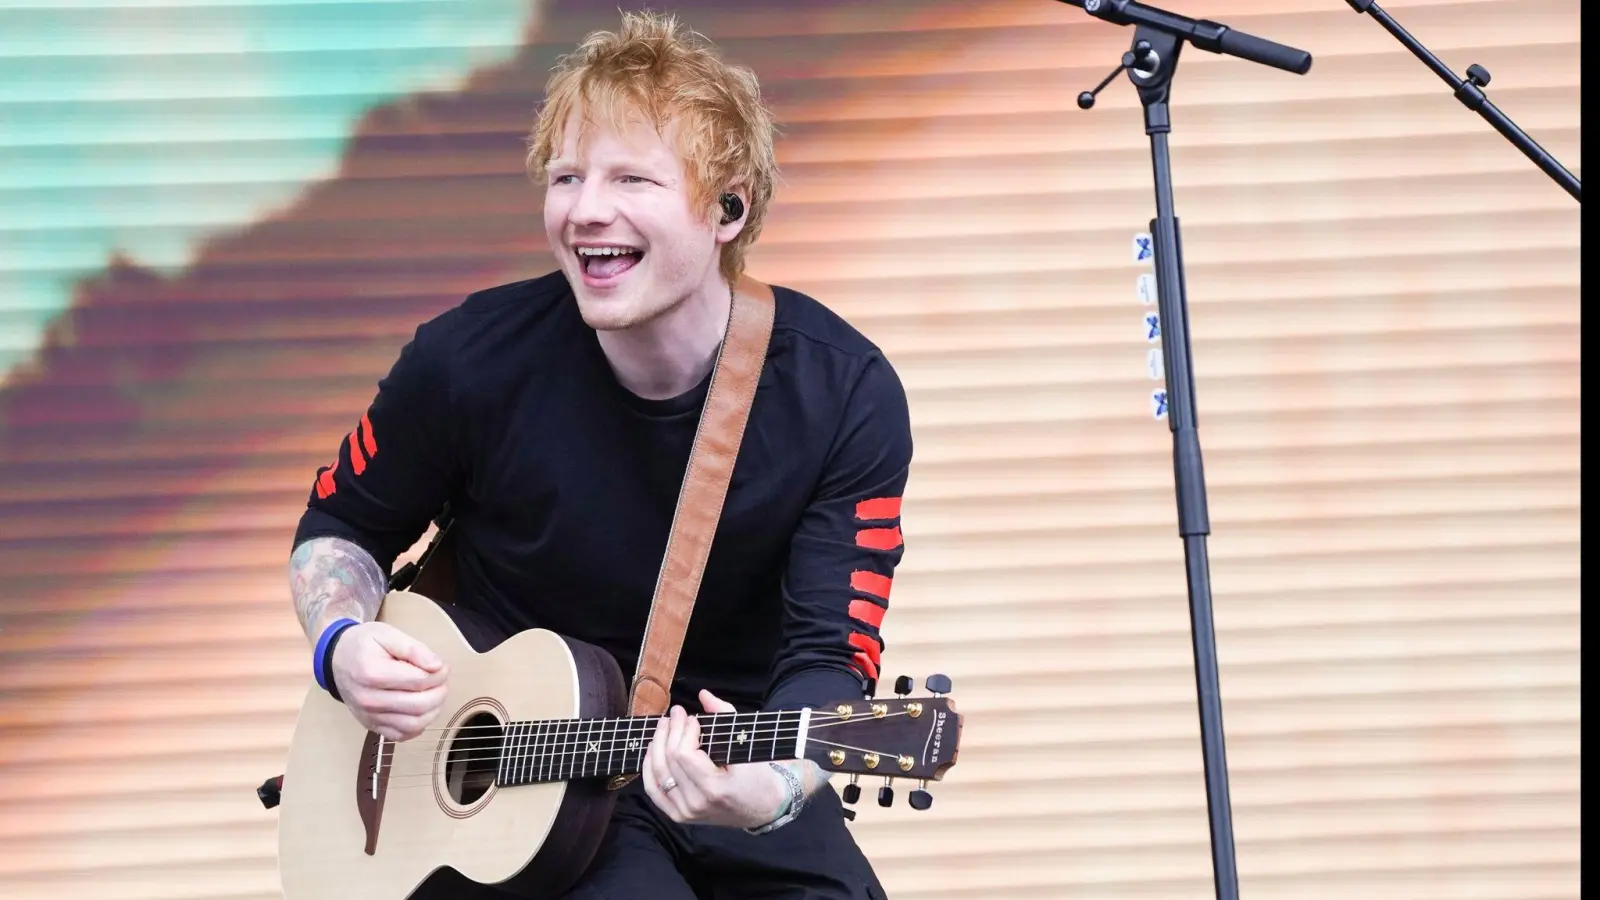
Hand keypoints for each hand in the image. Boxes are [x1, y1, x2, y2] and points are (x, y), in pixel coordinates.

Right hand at [329, 621, 449, 740]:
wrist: (337, 660)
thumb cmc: (364, 644)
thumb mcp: (387, 634)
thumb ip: (413, 649)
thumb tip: (437, 666)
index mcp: (373, 673)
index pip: (419, 680)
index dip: (439, 674)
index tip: (442, 666)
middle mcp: (369, 699)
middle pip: (419, 705)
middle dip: (440, 692)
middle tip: (441, 680)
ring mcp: (369, 716)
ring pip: (413, 724)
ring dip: (433, 710)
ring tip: (434, 694)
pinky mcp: (371, 726)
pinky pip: (402, 735)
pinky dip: (418, 725)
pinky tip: (421, 709)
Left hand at [642, 690, 788, 829]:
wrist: (762, 808)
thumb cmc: (757, 775)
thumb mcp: (746, 743)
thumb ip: (724, 715)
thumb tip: (703, 695)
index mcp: (715, 789)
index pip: (684, 755)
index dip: (683, 731)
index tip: (691, 717)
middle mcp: (697, 804)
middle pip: (669, 761)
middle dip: (669, 732)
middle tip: (675, 714)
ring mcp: (685, 812)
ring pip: (657, 774)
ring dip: (656, 745)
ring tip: (664, 727)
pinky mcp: (679, 816)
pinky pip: (654, 791)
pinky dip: (648, 769)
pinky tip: (652, 750)